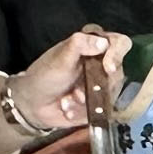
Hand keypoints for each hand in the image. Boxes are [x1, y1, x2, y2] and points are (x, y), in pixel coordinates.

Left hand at [5, 23, 124, 138]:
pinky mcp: (99, 105)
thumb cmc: (44, 76)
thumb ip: (79, 45)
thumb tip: (103, 42)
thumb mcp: (60, 58)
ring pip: (111, 93)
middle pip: (118, 72)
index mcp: (93, 46)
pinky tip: (68, 109)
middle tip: (78, 92)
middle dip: (97, 85)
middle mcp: (101, 65)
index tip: (108, 67)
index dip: (117, 54)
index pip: (120, 43)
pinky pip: (102, 110)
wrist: (32, 104)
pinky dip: (83, 111)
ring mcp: (102, 86)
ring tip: (68, 100)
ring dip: (86, 99)